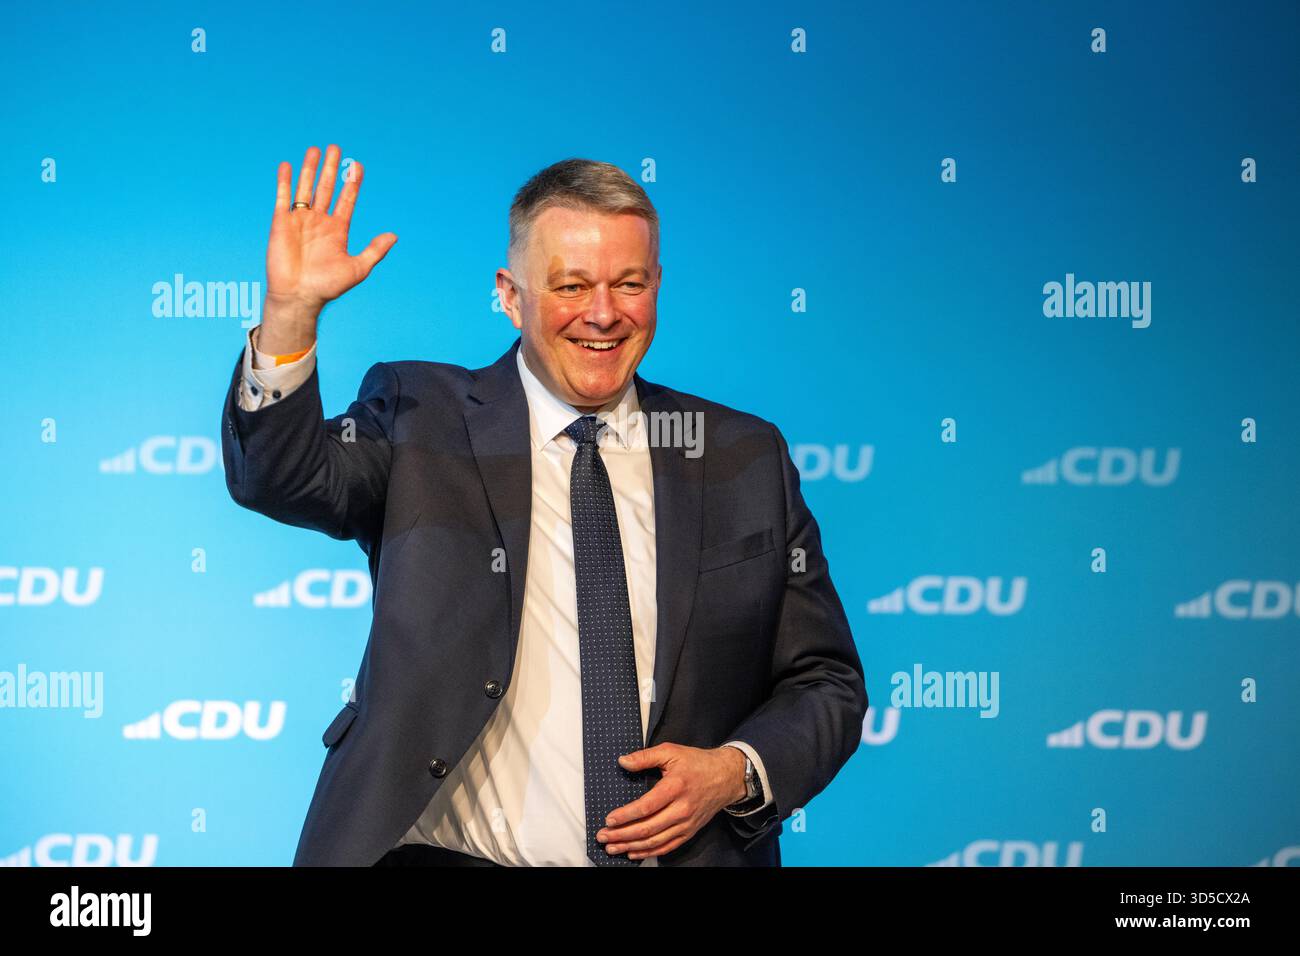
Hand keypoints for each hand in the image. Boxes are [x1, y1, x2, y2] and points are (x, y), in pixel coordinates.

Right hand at [260, 144, 397, 352]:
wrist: (299, 296)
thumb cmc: (328, 286)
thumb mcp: (358, 268)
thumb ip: (375, 250)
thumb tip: (394, 235)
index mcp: (338, 230)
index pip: (347, 200)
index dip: (352, 183)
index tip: (358, 165)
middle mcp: (319, 221)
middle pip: (327, 188)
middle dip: (332, 169)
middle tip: (336, 148)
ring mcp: (300, 220)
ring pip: (305, 188)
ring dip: (310, 169)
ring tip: (315, 150)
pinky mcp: (281, 223)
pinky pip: (283, 197)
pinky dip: (284, 181)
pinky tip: (287, 165)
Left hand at [596, 744, 747, 859]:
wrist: (726, 776)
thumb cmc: (697, 763)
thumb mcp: (671, 751)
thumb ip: (645, 756)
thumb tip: (623, 761)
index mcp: (675, 787)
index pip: (646, 807)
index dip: (626, 815)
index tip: (609, 819)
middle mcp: (681, 809)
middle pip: (648, 828)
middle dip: (622, 835)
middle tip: (603, 836)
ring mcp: (686, 823)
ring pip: (655, 841)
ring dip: (631, 846)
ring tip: (613, 847)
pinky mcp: (690, 831)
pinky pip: (667, 846)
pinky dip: (649, 852)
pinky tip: (634, 852)